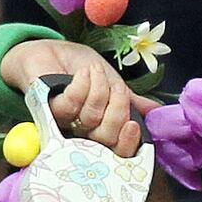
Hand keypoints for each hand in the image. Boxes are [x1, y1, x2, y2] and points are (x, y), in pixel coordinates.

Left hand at [0, 37, 144, 155]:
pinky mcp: (46, 111)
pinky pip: (71, 106)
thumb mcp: (113, 83)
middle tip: (115, 87)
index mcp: (101, 131)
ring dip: (100, 90)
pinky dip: (82, 85)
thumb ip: (133, 100)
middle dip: (117, 109)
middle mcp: (82, 134)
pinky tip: (83, 74)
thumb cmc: (81, 70)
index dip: (128, 143)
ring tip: (94, 72)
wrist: (51, 50)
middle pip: (106, 138)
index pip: (119, 151)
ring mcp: (63, 124)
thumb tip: (156, 111)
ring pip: (91, 119)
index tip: (134, 125)